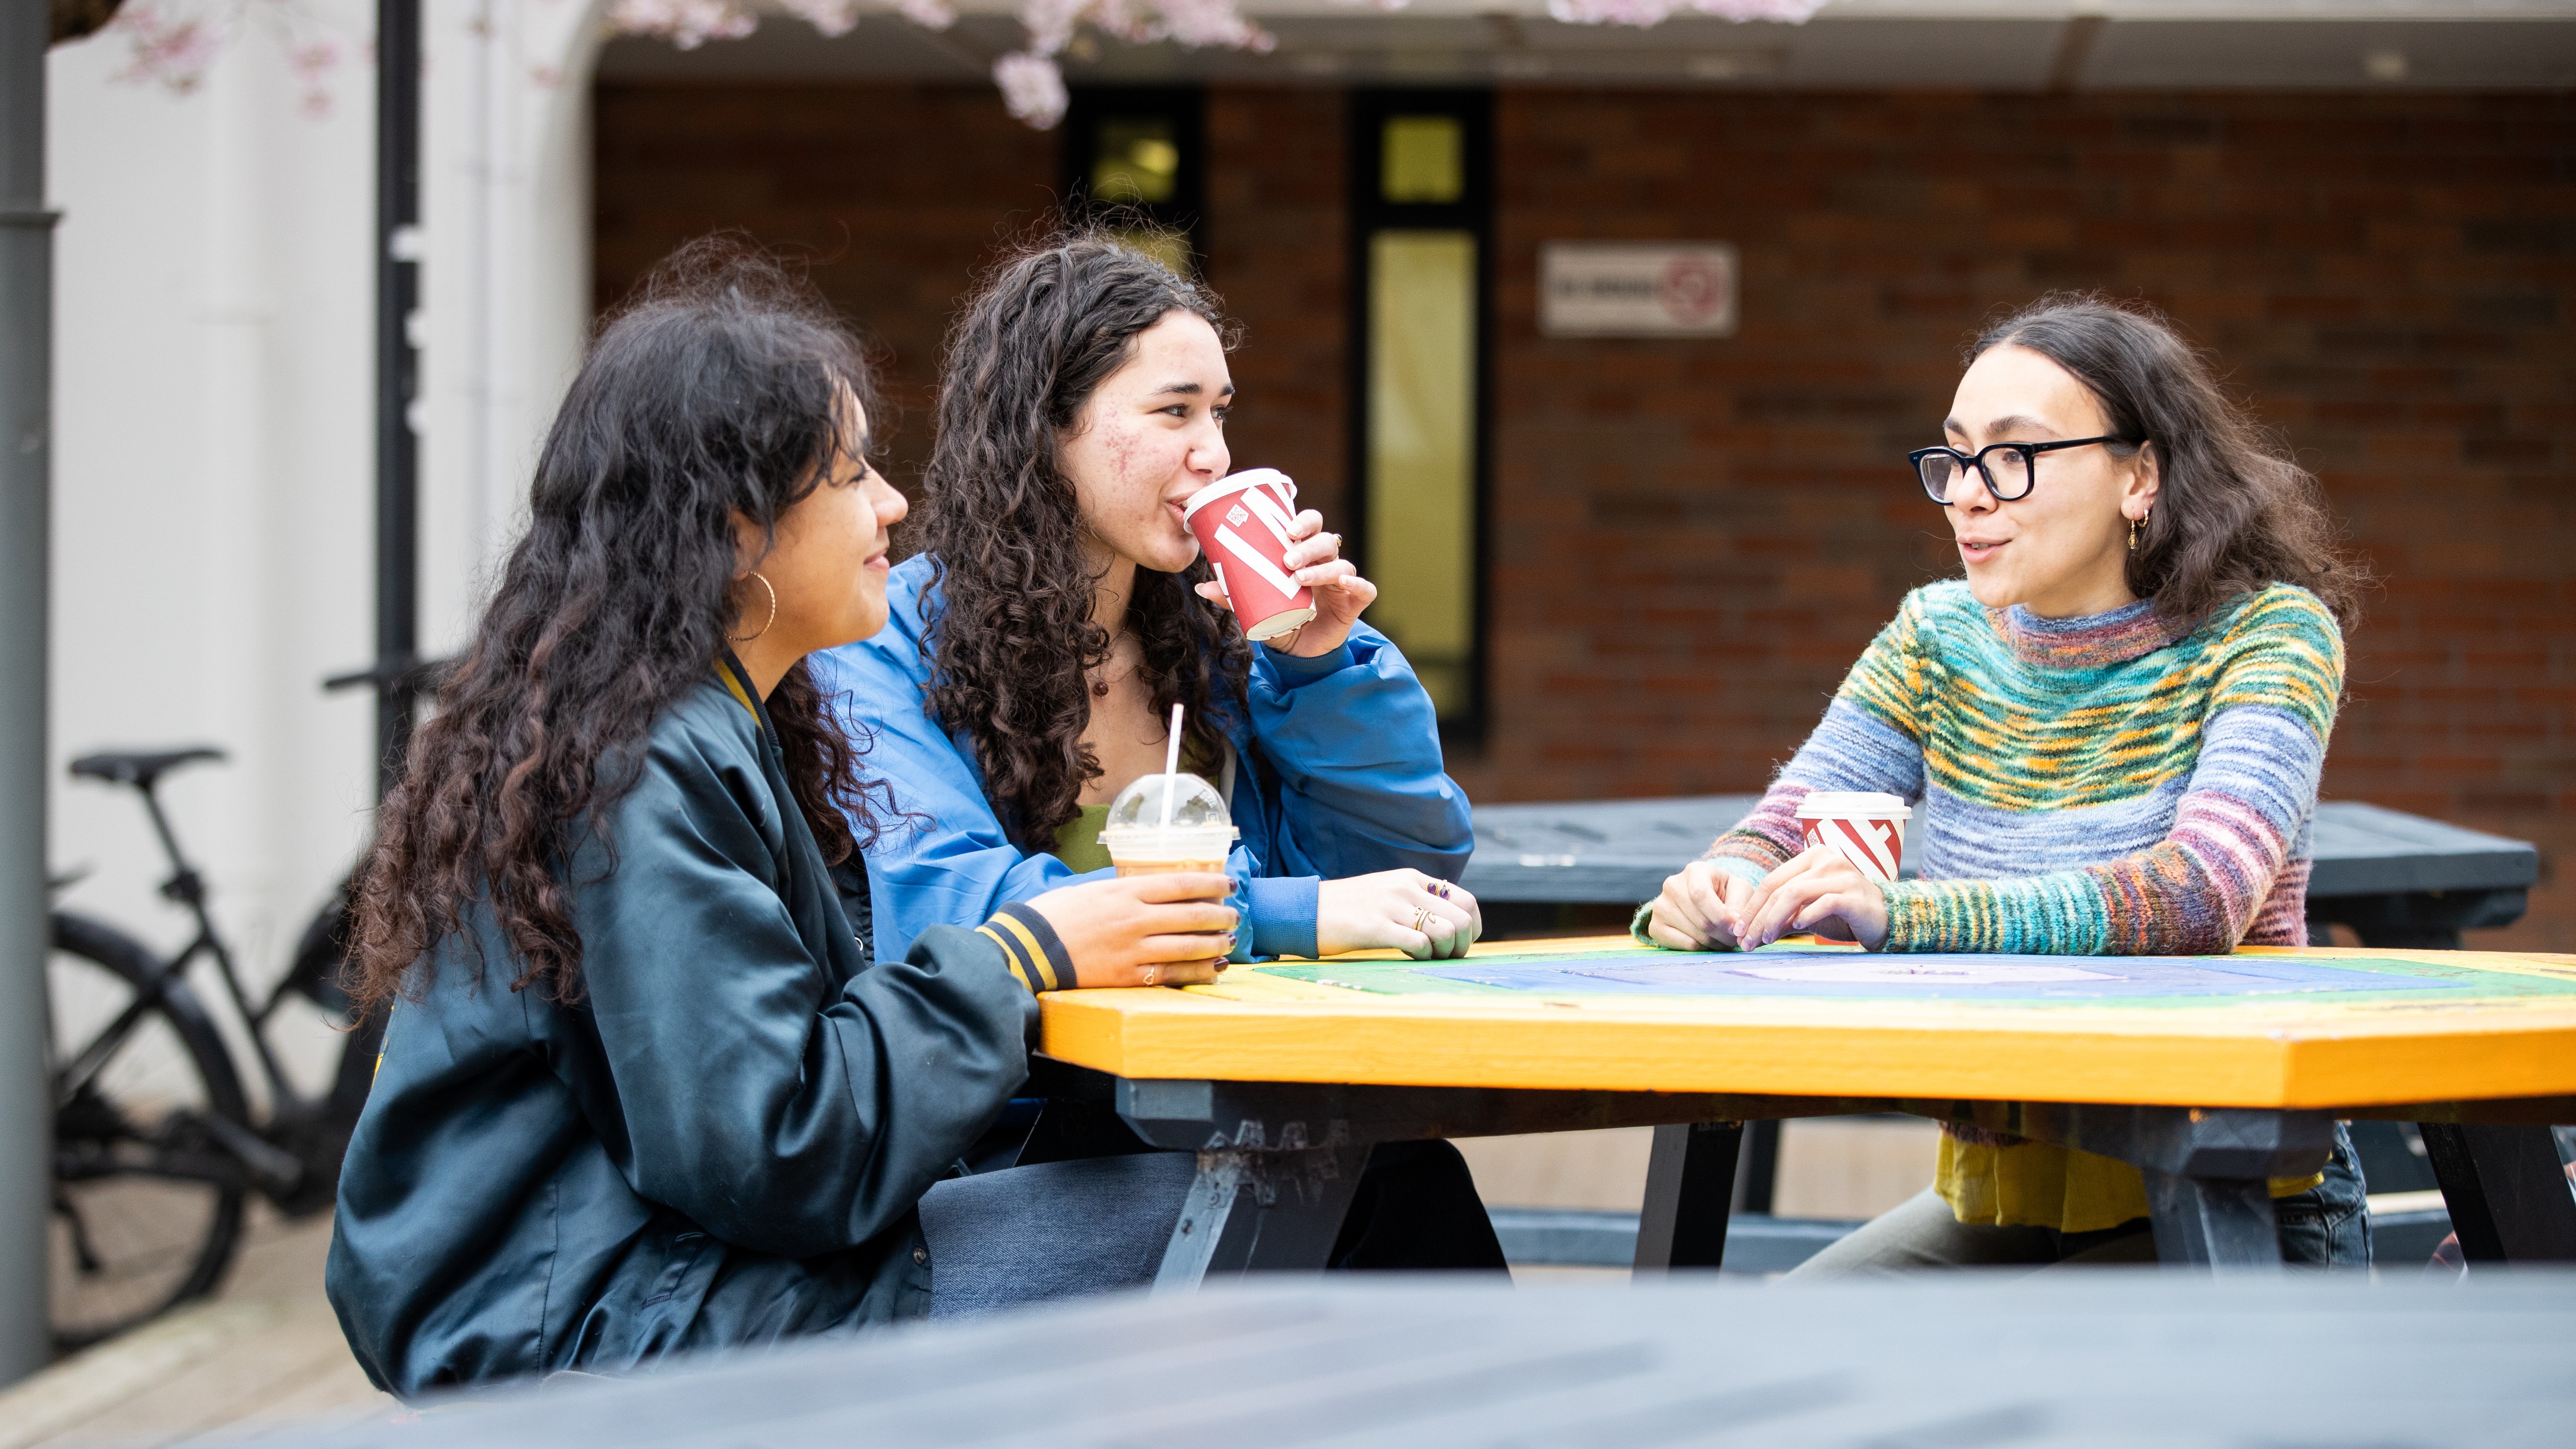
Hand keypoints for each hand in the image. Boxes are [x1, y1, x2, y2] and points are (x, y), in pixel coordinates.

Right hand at [1020, 873, 1237, 987]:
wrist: (1027, 949)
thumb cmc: (1055, 915)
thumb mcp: (1091, 890)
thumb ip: (1125, 892)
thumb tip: (1156, 893)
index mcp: (1125, 892)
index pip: (1180, 884)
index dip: (1211, 883)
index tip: (1229, 883)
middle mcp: (1134, 919)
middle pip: (1191, 915)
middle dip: (1220, 915)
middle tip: (1234, 915)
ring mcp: (1132, 950)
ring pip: (1187, 946)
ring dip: (1215, 944)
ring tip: (1229, 942)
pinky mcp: (1126, 977)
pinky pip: (1171, 975)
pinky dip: (1197, 972)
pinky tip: (1213, 969)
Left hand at [1194, 508, 1376, 657]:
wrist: (1299, 652)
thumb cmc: (1280, 618)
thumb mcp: (1255, 606)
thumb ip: (1234, 596)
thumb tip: (1202, 586)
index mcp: (1304, 554)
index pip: (1310, 526)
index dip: (1304, 520)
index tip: (1287, 528)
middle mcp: (1325, 563)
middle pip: (1325, 541)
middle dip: (1307, 545)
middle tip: (1287, 558)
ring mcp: (1341, 583)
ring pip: (1341, 564)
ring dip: (1322, 568)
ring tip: (1299, 578)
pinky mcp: (1353, 603)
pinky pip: (1365, 589)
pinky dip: (1358, 584)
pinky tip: (1346, 584)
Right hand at [1316, 870, 1480, 959]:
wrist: (1307, 909)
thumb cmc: (1349, 909)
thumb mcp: (1388, 893)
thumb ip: (1417, 901)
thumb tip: (1450, 924)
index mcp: (1412, 878)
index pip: (1466, 900)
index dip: (1472, 927)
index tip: (1459, 943)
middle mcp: (1406, 887)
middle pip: (1462, 917)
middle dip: (1463, 944)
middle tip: (1447, 956)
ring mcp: (1391, 906)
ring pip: (1446, 931)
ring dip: (1445, 952)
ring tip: (1428, 957)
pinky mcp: (1376, 926)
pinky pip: (1419, 944)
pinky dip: (1424, 957)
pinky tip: (1410, 958)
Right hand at [1645, 860, 1755, 950]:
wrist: (1703, 898)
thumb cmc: (1725, 892)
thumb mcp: (1739, 890)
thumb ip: (1740, 904)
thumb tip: (1734, 925)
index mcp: (1694, 871)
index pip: (1700, 895)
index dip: (1720, 916)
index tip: (1737, 929)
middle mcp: (1672, 886)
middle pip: (1699, 919)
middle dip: (1723, 935)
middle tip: (1735, 940)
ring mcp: (1660, 906)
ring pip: (1692, 934)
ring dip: (1714, 944)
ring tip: (1725, 941)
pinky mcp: (1655, 926)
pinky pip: (1682, 945)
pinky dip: (1700, 949)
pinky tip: (1709, 944)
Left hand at [1732, 846, 1889, 951]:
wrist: (1885, 920)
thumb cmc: (1843, 914)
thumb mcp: (1808, 911)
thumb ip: (1783, 915)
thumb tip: (1749, 932)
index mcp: (1813, 856)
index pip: (1772, 880)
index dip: (1752, 906)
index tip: (1739, 930)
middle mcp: (1826, 859)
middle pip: (1780, 888)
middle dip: (1758, 917)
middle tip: (1746, 941)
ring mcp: (1842, 875)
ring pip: (1796, 894)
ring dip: (1775, 919)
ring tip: (1766, 940)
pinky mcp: (1854, 895)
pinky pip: (1823, 903)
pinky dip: (1806, 917)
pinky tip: (1797, 929)